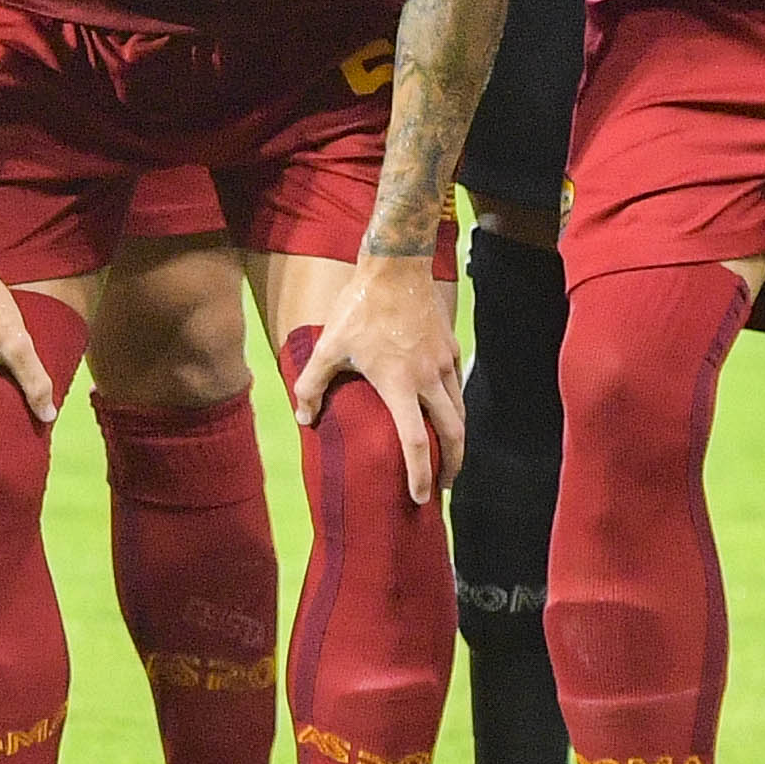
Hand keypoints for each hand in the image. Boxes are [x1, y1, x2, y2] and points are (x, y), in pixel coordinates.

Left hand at [289, 253, 462, 504]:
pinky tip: (444, 412)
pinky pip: (456, 386)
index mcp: (399, 384)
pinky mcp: (451, 348)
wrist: (396, 267)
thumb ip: (312, 384)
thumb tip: (304, 419)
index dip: (419, 473)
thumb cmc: (359, 308)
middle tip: (446, 486)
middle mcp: (429, 379)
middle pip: (453, 434)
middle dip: (452, 465)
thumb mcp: (329, 345)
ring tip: (448, 455)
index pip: (416, 441)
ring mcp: (444, 363)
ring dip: (457, 438)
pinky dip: (455, 408)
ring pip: (460, 411)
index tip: (420, 497)